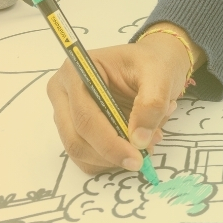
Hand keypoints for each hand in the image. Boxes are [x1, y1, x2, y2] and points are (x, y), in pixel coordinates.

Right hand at [47, 30, 195, 173]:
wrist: (153, 64)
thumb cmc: (151, 63)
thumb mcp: (159, 74)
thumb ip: (151, 104)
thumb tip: (139, 140)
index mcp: (76, 72)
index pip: (85, 117)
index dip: (109, 143)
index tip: (136, 158)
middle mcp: (64, 94)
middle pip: (77, 139)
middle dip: (112, 154)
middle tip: (143, 157)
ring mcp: (66, 115)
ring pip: (82, 153)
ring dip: (115, 157)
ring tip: (148, 139)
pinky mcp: (75, 132)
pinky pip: (88, 159)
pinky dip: (113, 159)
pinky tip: (135, 142)